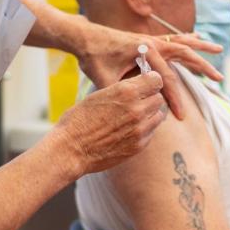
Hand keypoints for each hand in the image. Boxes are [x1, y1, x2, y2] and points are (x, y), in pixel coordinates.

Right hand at [51, 72, 166, 175]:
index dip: (151, 81)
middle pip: (158, 98)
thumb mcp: (99, 95)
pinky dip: (144, 130)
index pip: (156, 80)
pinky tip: (129, 130)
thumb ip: (122, 91)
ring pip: (159, 116)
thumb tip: (137, 87)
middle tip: (138, 102)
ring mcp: (140, 129)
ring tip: (134, 117)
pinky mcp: (139, 145)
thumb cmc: (78, 120)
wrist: (71, 150)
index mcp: (125, 91)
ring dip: (150, 114)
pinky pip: (151, 132)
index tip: (145, 84)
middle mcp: (136, 109)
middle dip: (150, 98)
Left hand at [78, 23, 222, 119]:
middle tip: (219, 79)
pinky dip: (187, 39)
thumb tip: (134, 108)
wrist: (84, 38)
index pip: (166, 79)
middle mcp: (152, 43)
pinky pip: (173, 39)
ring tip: (219, 49)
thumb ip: (121, 92)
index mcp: (144, 51)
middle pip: (184, 55)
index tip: (181, 116)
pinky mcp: (148, 41)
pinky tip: (197, 37)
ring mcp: (151, 40)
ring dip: (201, 46)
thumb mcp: (104, 79)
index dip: (174, 99)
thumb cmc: (94, 58)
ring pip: (183, 42)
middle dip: (203, 67)